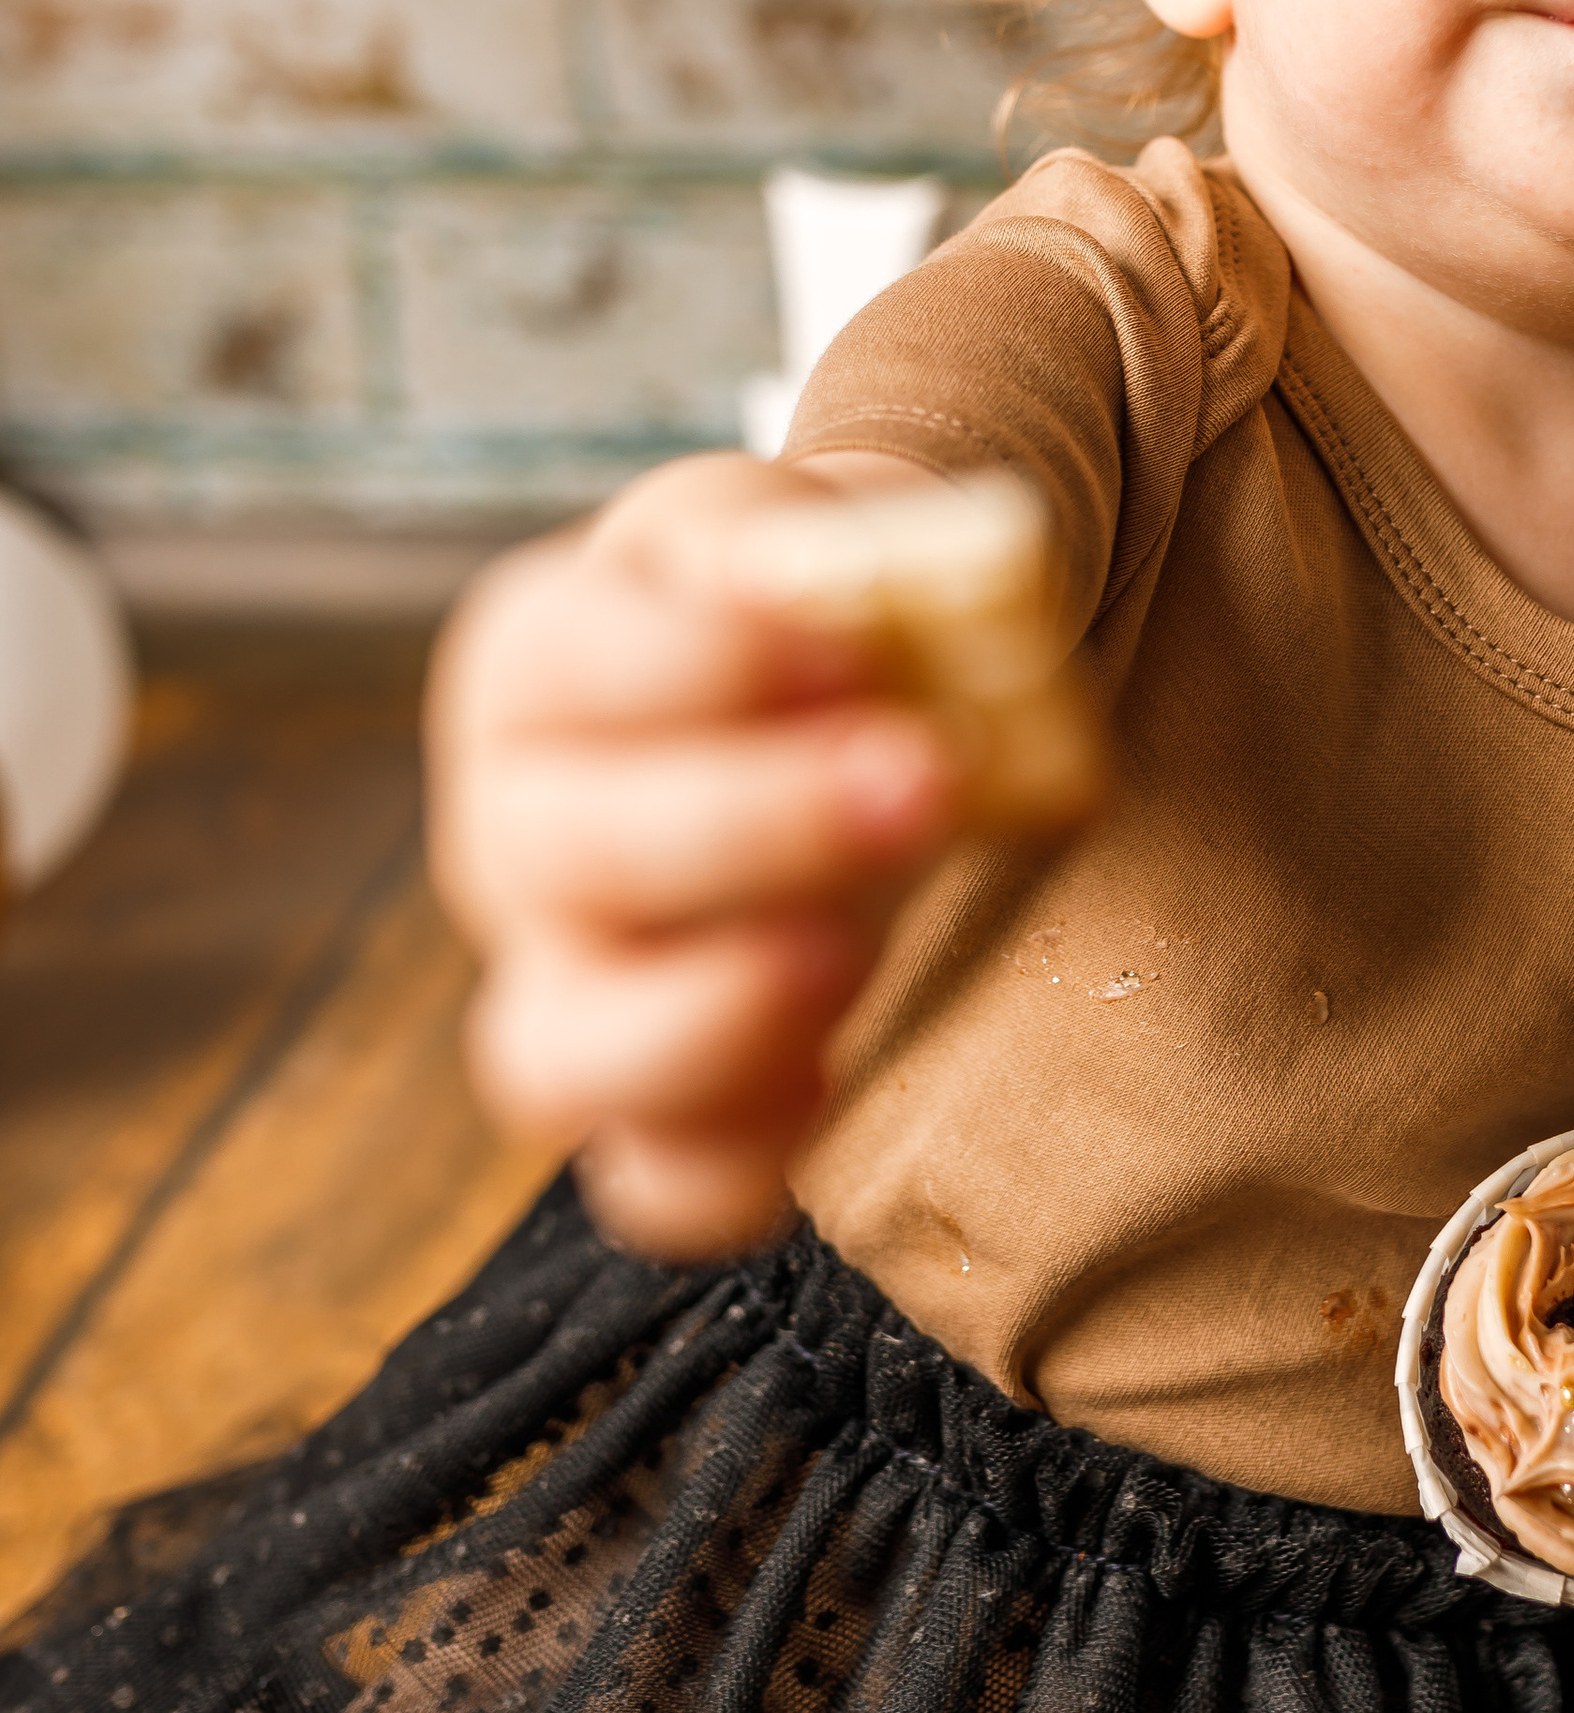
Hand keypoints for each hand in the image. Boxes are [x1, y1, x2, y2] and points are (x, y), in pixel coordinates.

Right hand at [429, 448, 967, 1264]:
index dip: (699, 666)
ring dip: (707, 1017)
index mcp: (533, 667)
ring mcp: (563, 983)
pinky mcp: (650, 1104)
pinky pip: (651, 1182)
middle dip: (753, 823)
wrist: (845, 702)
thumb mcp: (793, 529)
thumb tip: (805, 587)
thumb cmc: (803, 612)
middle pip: (570, 852)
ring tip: (849, 953)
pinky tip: (835, 1081)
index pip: (565, 666)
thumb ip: (792, 541)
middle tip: (922, 780)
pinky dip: (730, 1163)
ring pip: (554, 1056)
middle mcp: (511, 835)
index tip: (851, 646)